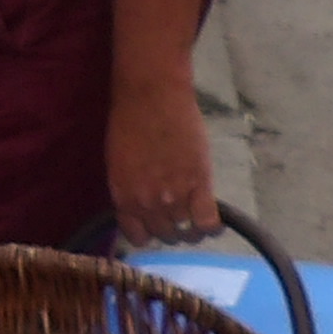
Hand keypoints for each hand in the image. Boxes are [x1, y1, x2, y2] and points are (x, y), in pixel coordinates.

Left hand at [106, 69, 218, 249]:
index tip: (155, 226)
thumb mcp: (118, 162)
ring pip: (187, 232)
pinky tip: (214, 220)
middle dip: (172, 229)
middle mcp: (147, 204)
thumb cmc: (129, 121)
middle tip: (180, 215)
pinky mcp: (199, 186)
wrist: (151, 97)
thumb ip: (130, 188)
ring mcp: (174, 197)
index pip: (137, 236)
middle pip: (165, 235)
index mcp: (123, 198)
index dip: (149, 233)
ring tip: (197, 215)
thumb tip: (141, 203)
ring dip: (193, 228)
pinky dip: (213, 226)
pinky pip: (208, 222)